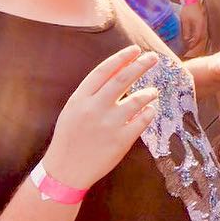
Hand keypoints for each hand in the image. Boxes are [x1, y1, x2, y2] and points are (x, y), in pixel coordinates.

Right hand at [41, 46, 161, 191]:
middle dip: (140, 65)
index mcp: (80, 99)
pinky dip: (149, 113)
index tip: (135, 50)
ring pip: (137, 100)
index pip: (104, 71)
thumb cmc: (70, 137)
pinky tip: (150, 110)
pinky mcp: (120, 141)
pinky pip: (142, 121)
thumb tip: (118, 71)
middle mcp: (94, 109)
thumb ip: (92, 92)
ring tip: (153, 91)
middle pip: (122, 80)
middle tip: (153, 58)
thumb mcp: (73, 110)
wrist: (65, 171)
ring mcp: (108, 125)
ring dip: (148, 92)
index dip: (121, 58)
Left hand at [179, 1, 207, 55]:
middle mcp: (204, 24)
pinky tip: (194, 35)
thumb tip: (187, 39)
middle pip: (201, 37)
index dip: (193, 44)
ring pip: (203, 34)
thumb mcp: (185, 21)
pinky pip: (202, 30)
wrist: (191, 0)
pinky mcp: (203, 20)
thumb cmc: (188, 9)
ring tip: (192, 42)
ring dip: (198, 39)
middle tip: (191, 47)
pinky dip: (199, 34)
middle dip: (196, 43)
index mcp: (200, 25)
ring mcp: (204, 22)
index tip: (189, 47)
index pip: (198, 38)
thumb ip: (186, 31)